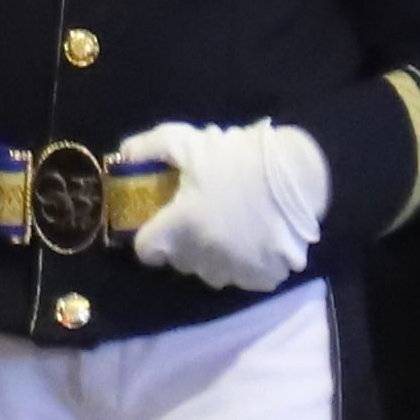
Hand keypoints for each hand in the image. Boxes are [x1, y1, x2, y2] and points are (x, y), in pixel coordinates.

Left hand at [117, 119, 331, 293]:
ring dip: (211, 257)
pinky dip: (243, 265)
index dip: (149, 237)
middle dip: (183, 244)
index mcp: (180, 226)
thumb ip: (148, 148)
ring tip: (228, 230)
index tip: (162, 225)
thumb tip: (123, 157)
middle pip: (179, 261)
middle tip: (201, 218)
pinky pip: (242, 278)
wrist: (295, 174)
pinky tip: (252, 240)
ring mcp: (234, 270)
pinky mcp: (261, 278)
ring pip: (210, 272)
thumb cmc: (236, 157)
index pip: (146, 249)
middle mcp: (202, 256)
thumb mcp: (187, 141)